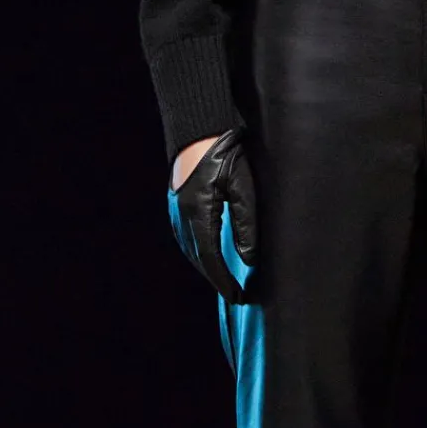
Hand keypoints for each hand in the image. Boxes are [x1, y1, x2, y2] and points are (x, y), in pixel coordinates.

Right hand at [166, 125, 257, 304]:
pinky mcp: (177, 205)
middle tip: (236, 297)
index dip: (225, 282)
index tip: (238, 298)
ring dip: (207, 268)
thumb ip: (246, 224)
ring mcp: (176, 211)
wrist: (198, 129)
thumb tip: (249, 259)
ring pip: (192, 250)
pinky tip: (208, 257)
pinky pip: (188, 238)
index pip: (212, 259)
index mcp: (198, 214)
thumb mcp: (243, 186)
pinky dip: (199, 253)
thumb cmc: (225, 153)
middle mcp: (182, 217)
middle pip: (200, 259)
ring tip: (225, 282)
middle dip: (217, 280)